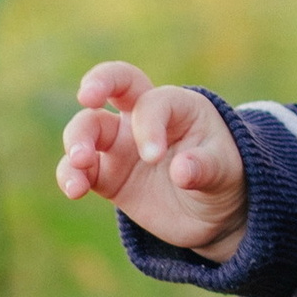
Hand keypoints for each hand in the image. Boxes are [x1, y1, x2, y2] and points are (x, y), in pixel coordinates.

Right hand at [58, 62, 249, 262]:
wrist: (213, 214)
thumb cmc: (224, 178)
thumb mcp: (226, 172)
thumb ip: (206, 168)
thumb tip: (182, 171)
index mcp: (177, 106)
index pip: (154, 102)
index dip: (149, 125)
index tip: (154, 157)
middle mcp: (144, 117)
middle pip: (114, 82)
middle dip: (98, 83)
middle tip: (87, 97)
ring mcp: (122, 144)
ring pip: (87, 126)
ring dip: (77, 139)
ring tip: (81, 161)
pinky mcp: (107, 174)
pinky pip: (79, 168)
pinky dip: (70, 175)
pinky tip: (75, 190)